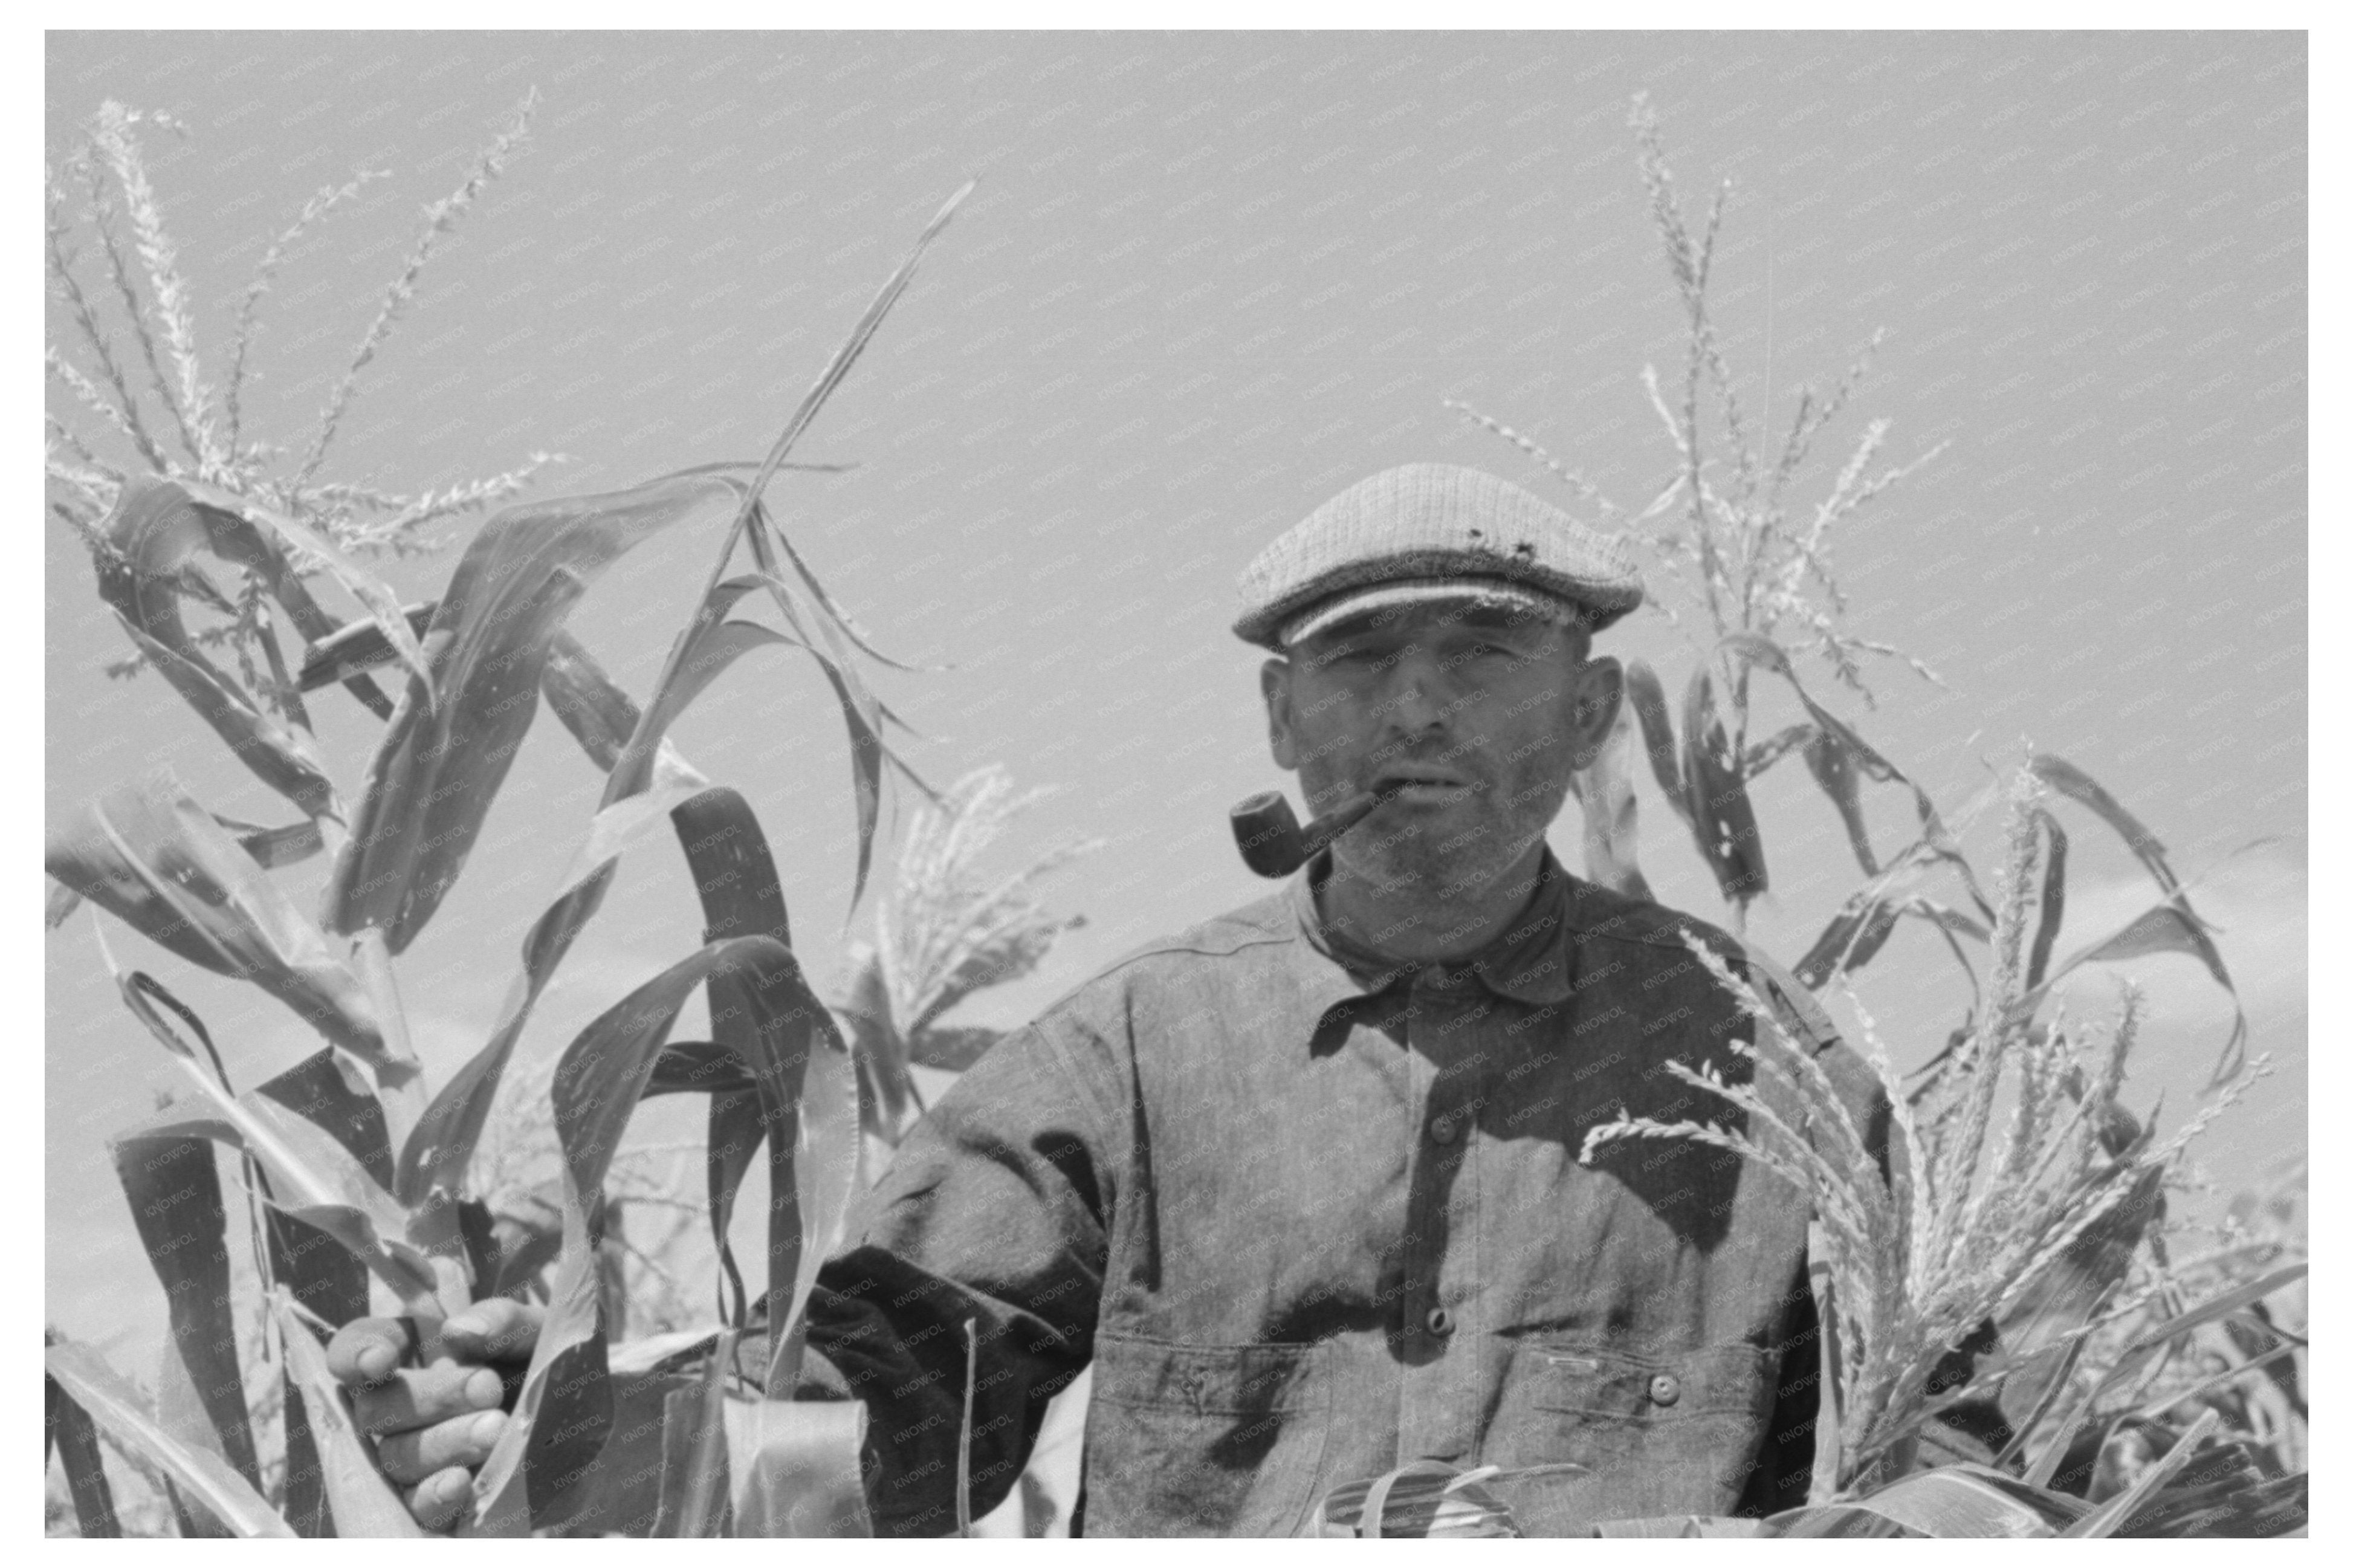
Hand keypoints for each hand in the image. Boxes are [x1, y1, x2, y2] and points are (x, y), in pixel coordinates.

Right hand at [325, 1298, 543, 1530]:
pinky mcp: (440, 1498)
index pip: (361, 1344)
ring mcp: (419, 1455)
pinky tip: (462, 1482)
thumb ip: (504, 1320)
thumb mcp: (541, 1330)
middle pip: (378, 1407)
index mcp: (419, 1351)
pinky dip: (435, 1494)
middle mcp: (408, 1404)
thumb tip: (459, 1330)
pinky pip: (417, 1505)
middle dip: (429, 1397)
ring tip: (495, 1428)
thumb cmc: (556, 1362)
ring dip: (442, 1443)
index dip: (358, 1351)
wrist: (598, 1421)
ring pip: (397, 1457)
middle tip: (488, 1386)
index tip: (383, 1359)